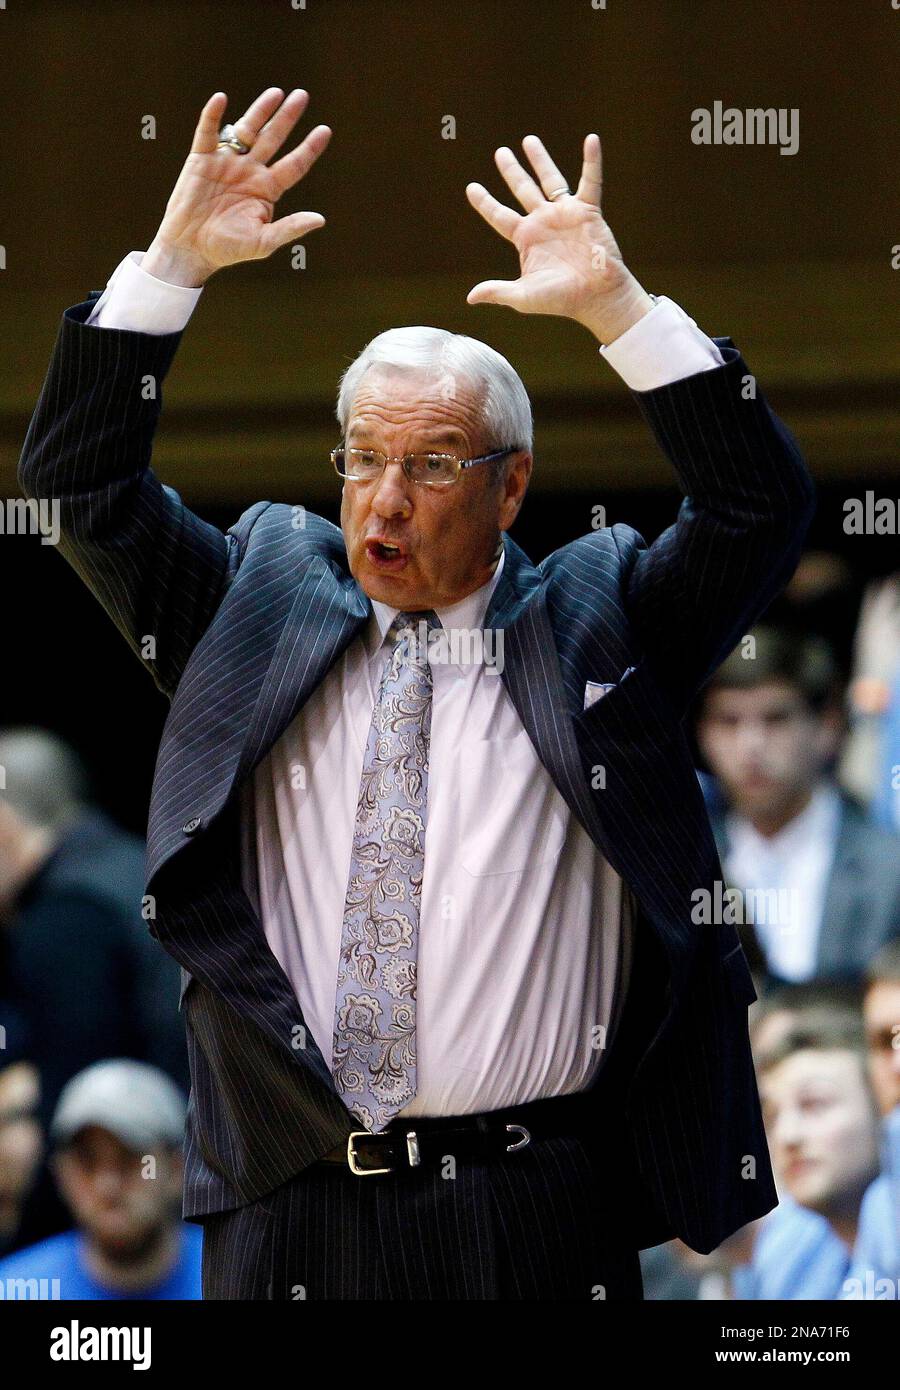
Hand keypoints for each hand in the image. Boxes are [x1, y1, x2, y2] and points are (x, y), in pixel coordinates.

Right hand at [143, 88, 330, 286]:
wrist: (191, 248)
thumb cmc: (228, 249)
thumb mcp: (263, 242)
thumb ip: (290, 228)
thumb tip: (320, 219)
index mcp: (267, 189)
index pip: (294, 165)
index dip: (309, 148)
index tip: (325, 130)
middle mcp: (250, 171)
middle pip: (273, 139)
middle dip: (287, 118)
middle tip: (302, 96)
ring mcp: (227, 162)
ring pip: (247, 130)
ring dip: (260, 111)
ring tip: (276, 93)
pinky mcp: (201, 159)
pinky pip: (207, 132)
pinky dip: (212, 115)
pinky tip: (221, 99)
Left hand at [465, 133, 653, 342]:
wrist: (596, 297)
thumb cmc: (561, 299)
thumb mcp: (524, 296)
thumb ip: (498, 291)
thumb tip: (471, 297)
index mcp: (526, 239)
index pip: (500, 216)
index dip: (485, 203)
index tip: (471, 188)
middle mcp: (543, 222)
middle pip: (522, 190)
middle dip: (512, 171)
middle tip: (501, 153)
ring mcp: (565, 214)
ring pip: (550, 180)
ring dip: (540, 160)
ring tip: (528, 140)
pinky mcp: (588, 211)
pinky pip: (590, 181)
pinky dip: (592, 161)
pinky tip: (591, 140)